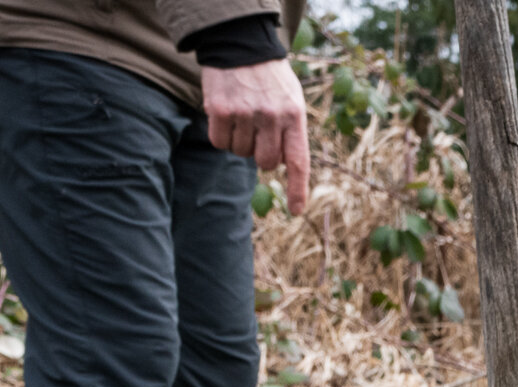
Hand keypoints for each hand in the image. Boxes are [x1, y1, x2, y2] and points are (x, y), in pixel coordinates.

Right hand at [201, 59, 310, 211]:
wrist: (240, 44)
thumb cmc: (270, 78)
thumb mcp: (292, 100)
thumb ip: (290, 131)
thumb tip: (284, 166)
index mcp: (294, 116)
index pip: (298, 161)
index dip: (298, 189)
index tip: (296, 211)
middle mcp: (272, 117)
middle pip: (266, 163)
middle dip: (261, 155)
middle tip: (257, 133)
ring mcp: (245, 114)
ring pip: (240, 153)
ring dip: (240, 141)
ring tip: (243, 115)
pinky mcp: (220, 111)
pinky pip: (220, 142)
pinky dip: (221, 135)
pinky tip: (225, 115)